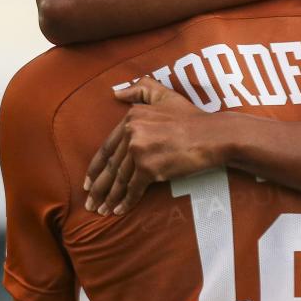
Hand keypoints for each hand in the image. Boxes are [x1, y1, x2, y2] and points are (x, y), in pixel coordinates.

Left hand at [84, 78, 218, 215]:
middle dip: (98, 187)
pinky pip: (134, 188)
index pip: (107, 147)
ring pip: (120, 179)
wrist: (213, 136)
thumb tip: (116, 92)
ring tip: (100, 211)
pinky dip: (126, 202)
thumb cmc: (192, 118)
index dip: (96, 167)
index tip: (88, 182)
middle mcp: (131, 132)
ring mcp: (139, 150)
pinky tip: (119, 211)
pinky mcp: (150, 168)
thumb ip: (141, 88)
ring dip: (109, 198)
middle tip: (88, 203)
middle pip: (111, 166)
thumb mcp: (165, 95)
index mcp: (131, 117)